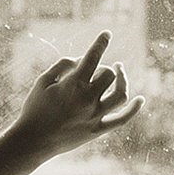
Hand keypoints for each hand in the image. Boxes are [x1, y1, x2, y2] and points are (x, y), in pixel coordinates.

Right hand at [9, 33, 142, 159]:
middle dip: (106, 67)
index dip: (101, 42)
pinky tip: (141, 99)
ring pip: (120, 94)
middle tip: (100, 67)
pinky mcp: (97, 130)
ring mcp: (95, 116)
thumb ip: (62, 65)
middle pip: (109, 74)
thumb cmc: (34, 109)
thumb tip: (80, 59)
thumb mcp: (43, 81)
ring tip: (119, 73)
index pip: (93, 57)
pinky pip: (122, 119)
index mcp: (73, 84)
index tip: (107, 33)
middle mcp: (88, 99)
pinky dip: (134, 109)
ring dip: (123, 81)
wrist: (33, 141)